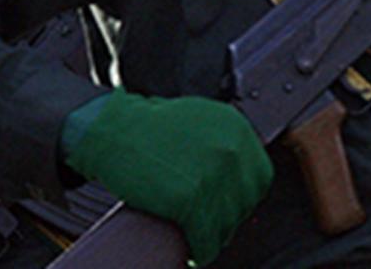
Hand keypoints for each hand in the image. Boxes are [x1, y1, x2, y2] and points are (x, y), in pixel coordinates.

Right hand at [62, 90, 273, 265]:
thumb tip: (240, 170)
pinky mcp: (190, 199)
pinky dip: (201, 250)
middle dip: (229, 216)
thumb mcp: (199, 118)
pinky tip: (192, 252)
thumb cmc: (146, 126)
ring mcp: (212, 175)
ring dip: (215, 236)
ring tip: (200, 238)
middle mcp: (231, 149)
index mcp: (235, 128)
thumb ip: (223, 139)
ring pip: (227, 223)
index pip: (260, 176)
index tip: (230, 204)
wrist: (110, 132)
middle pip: (246, 201)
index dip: (243, 196)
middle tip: (211, 223)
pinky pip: (206, 237)